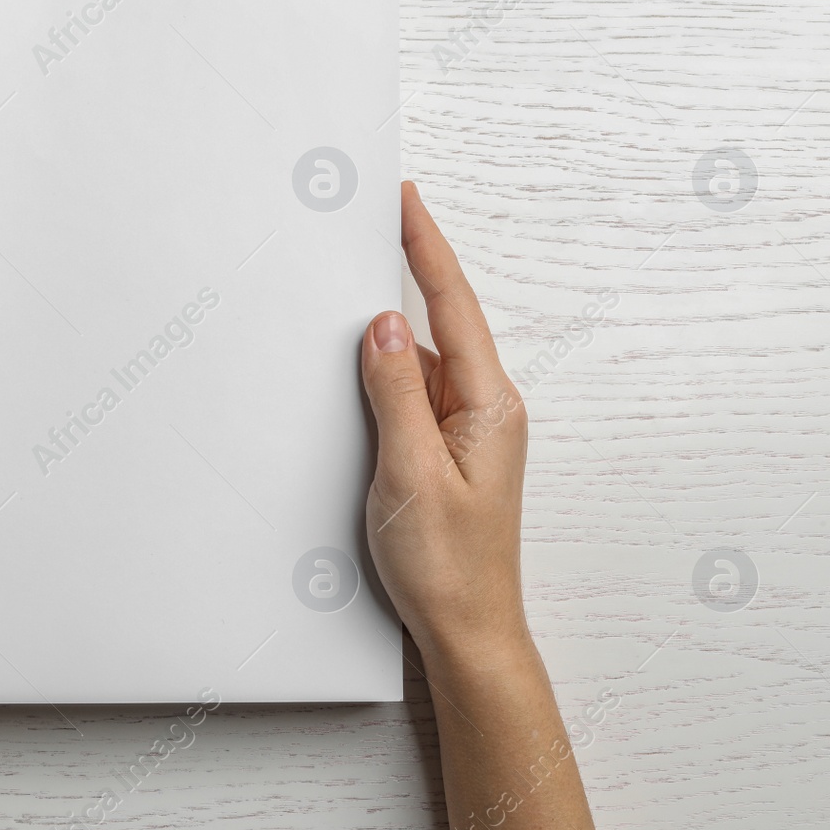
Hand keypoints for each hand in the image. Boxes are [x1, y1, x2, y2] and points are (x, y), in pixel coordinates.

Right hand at [361, 181, 529, 664]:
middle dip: (405, 273)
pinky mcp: (443, 451)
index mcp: (488, 405)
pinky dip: (383, 379)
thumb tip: (387, 324)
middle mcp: (483, 408)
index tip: (406, 199)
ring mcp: (464, 430)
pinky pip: (411, 395)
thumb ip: (398, 393)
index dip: (427, 247)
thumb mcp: (412, 472)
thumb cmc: (448, 566)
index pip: (454, 305)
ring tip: (342, 311)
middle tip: (368, 225)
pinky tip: (354, 380)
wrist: (467, 630)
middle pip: (439, 323)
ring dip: (386, 338)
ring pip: (420, 362)